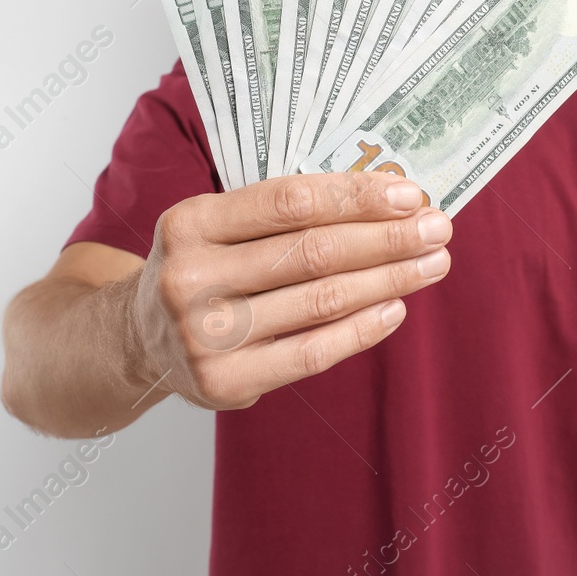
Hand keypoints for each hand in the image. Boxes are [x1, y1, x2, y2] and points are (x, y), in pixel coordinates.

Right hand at [129, 171, 451, 409]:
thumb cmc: (202, 269)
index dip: (356, 196)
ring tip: (431, 263)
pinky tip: (395, 307)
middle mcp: (191, 278)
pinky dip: (361, 329)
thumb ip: (283, 214)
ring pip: (320, 300)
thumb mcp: (217, 226)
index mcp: (189, 222)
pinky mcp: (224, 382)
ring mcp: (204, 336)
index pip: (289, 201)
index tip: (409, 194)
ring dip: (388, 279)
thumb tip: (388, 201)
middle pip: (312, 251)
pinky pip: (311, 352)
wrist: (138, 341)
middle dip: (386, 238)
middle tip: (438, 228)